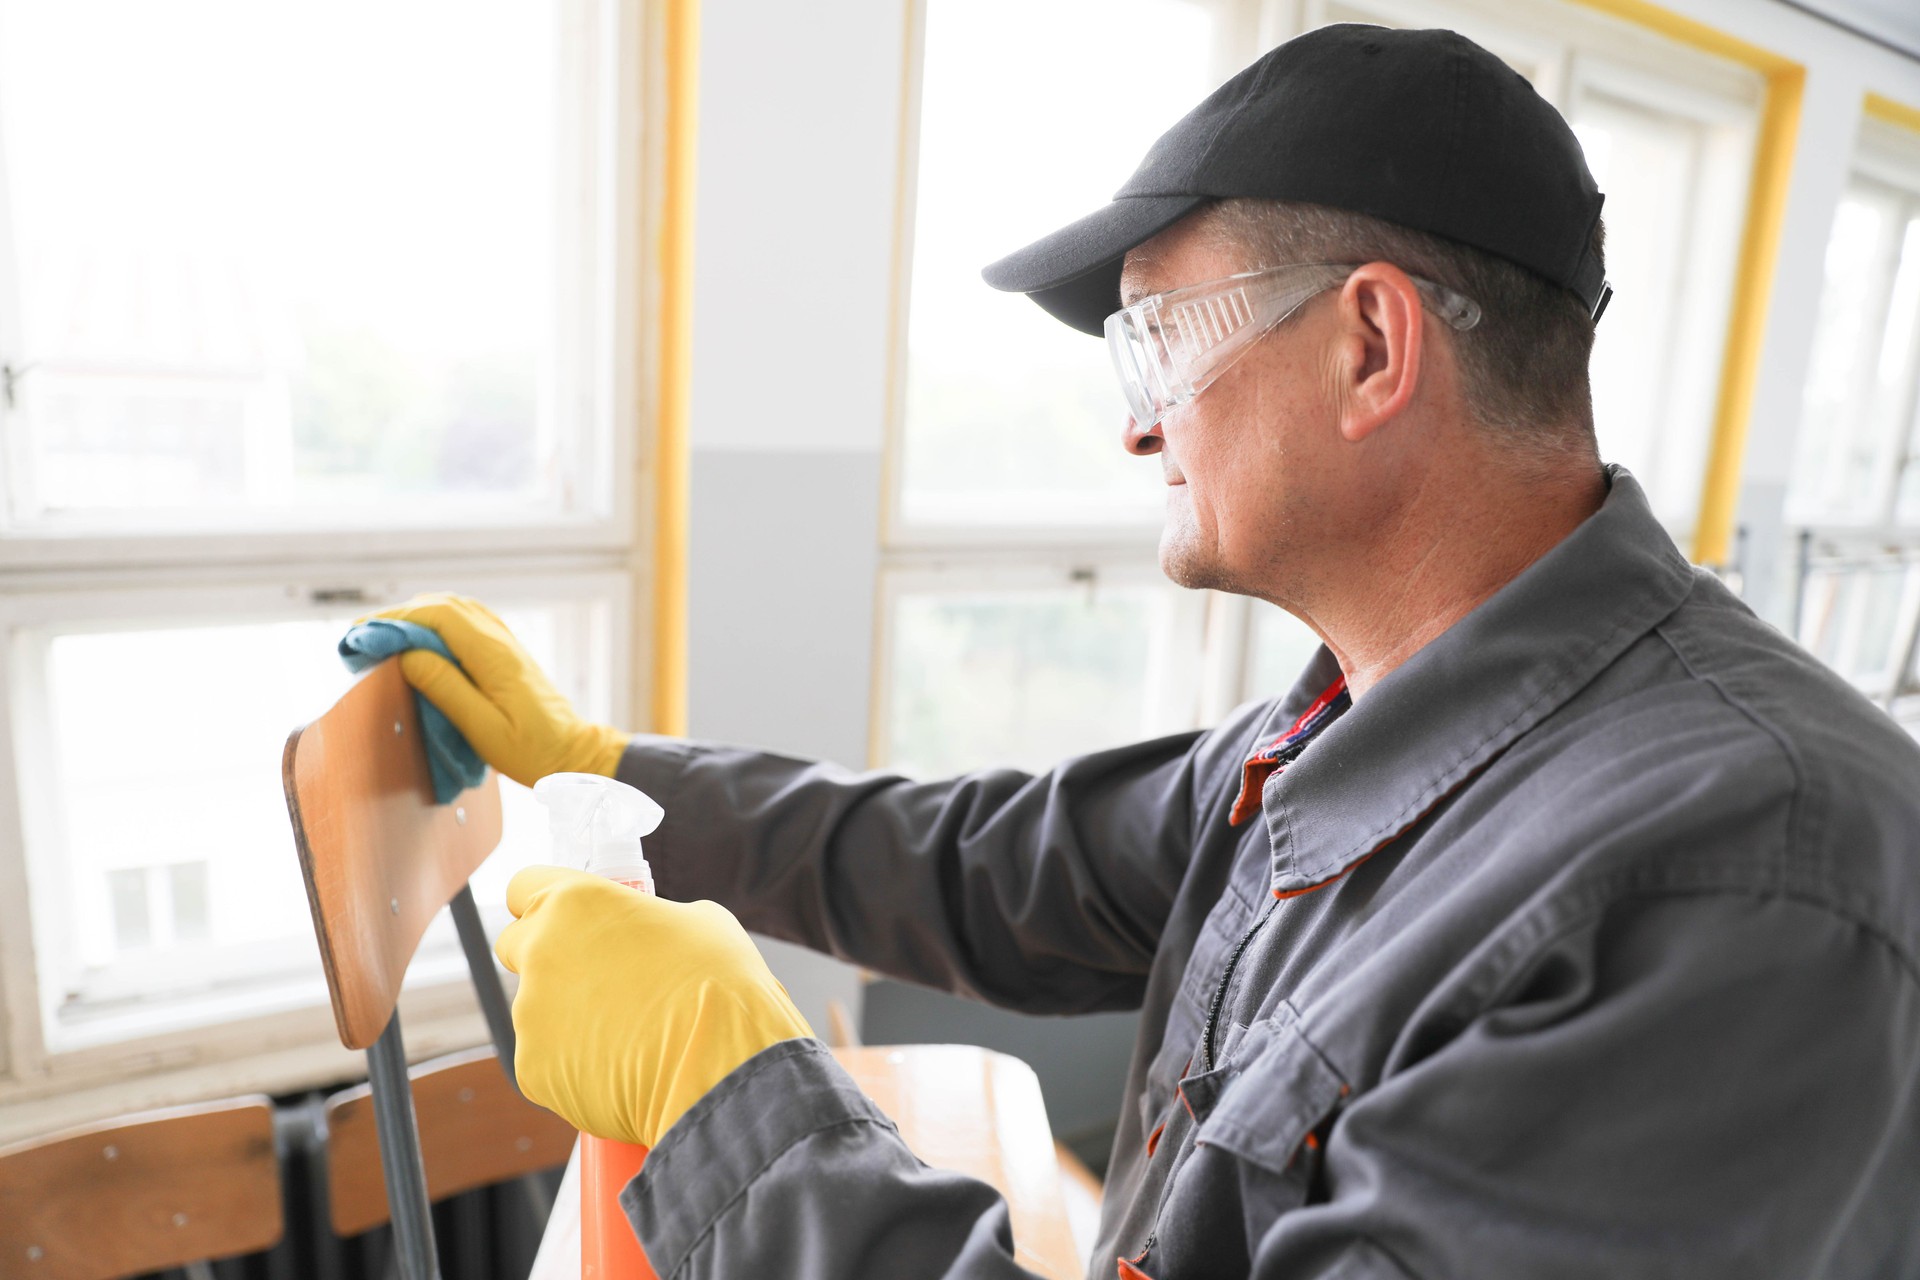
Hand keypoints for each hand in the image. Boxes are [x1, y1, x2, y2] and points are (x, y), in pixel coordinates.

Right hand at [362, 593, 629, 787]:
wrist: (574, 754)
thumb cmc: (532, 750)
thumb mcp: (483, 728)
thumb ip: (446, 688)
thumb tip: (408, 655)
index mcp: (494, 655)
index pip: (440, 614)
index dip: (397, 617)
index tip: (363, 633)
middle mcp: (502, 640)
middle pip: (445, 605)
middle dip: (401, 614)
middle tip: (365, 636)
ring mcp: (507, 643)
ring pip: (458, 609)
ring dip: (419, 615)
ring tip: (386, 636)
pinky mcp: (508, 654)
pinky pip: (469, 622)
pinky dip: (439, 622)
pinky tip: (422, 640)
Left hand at [494, 866, 814, 1146]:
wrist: (720, 1067)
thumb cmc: (718, 983)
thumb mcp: (696, 921)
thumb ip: (647, 918)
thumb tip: (641, 933)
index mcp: (574, 901)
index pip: (523, 887)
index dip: (547, 904)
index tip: (569, 920)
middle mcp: (540, 951)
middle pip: (515, 946)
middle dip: (547, 957)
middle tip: (597, 976)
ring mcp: (530, 1013)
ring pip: (536, 1008)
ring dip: (568, 1015)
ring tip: (629, 1034)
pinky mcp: (533, 1068)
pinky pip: (547, 1059)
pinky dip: (575, 1063)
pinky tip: (621, 1067)